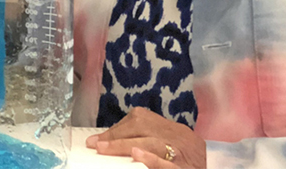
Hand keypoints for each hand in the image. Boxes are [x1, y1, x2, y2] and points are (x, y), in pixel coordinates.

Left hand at [85, 107, 205, 167]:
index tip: (98, 139)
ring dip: (125, 145)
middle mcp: (182, 138)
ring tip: (105, 149)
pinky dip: (152, 160)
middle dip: (117, 136)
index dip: (117, 129)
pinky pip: (170, 164)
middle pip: (144, 129)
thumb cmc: (188, 164)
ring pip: (153, 144)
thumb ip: (151, 142)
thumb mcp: (172, 149)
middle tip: (96, 145)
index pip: (142, 120)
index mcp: (176, 130)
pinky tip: (137, 156)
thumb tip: (114, 141)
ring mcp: (186, 155)